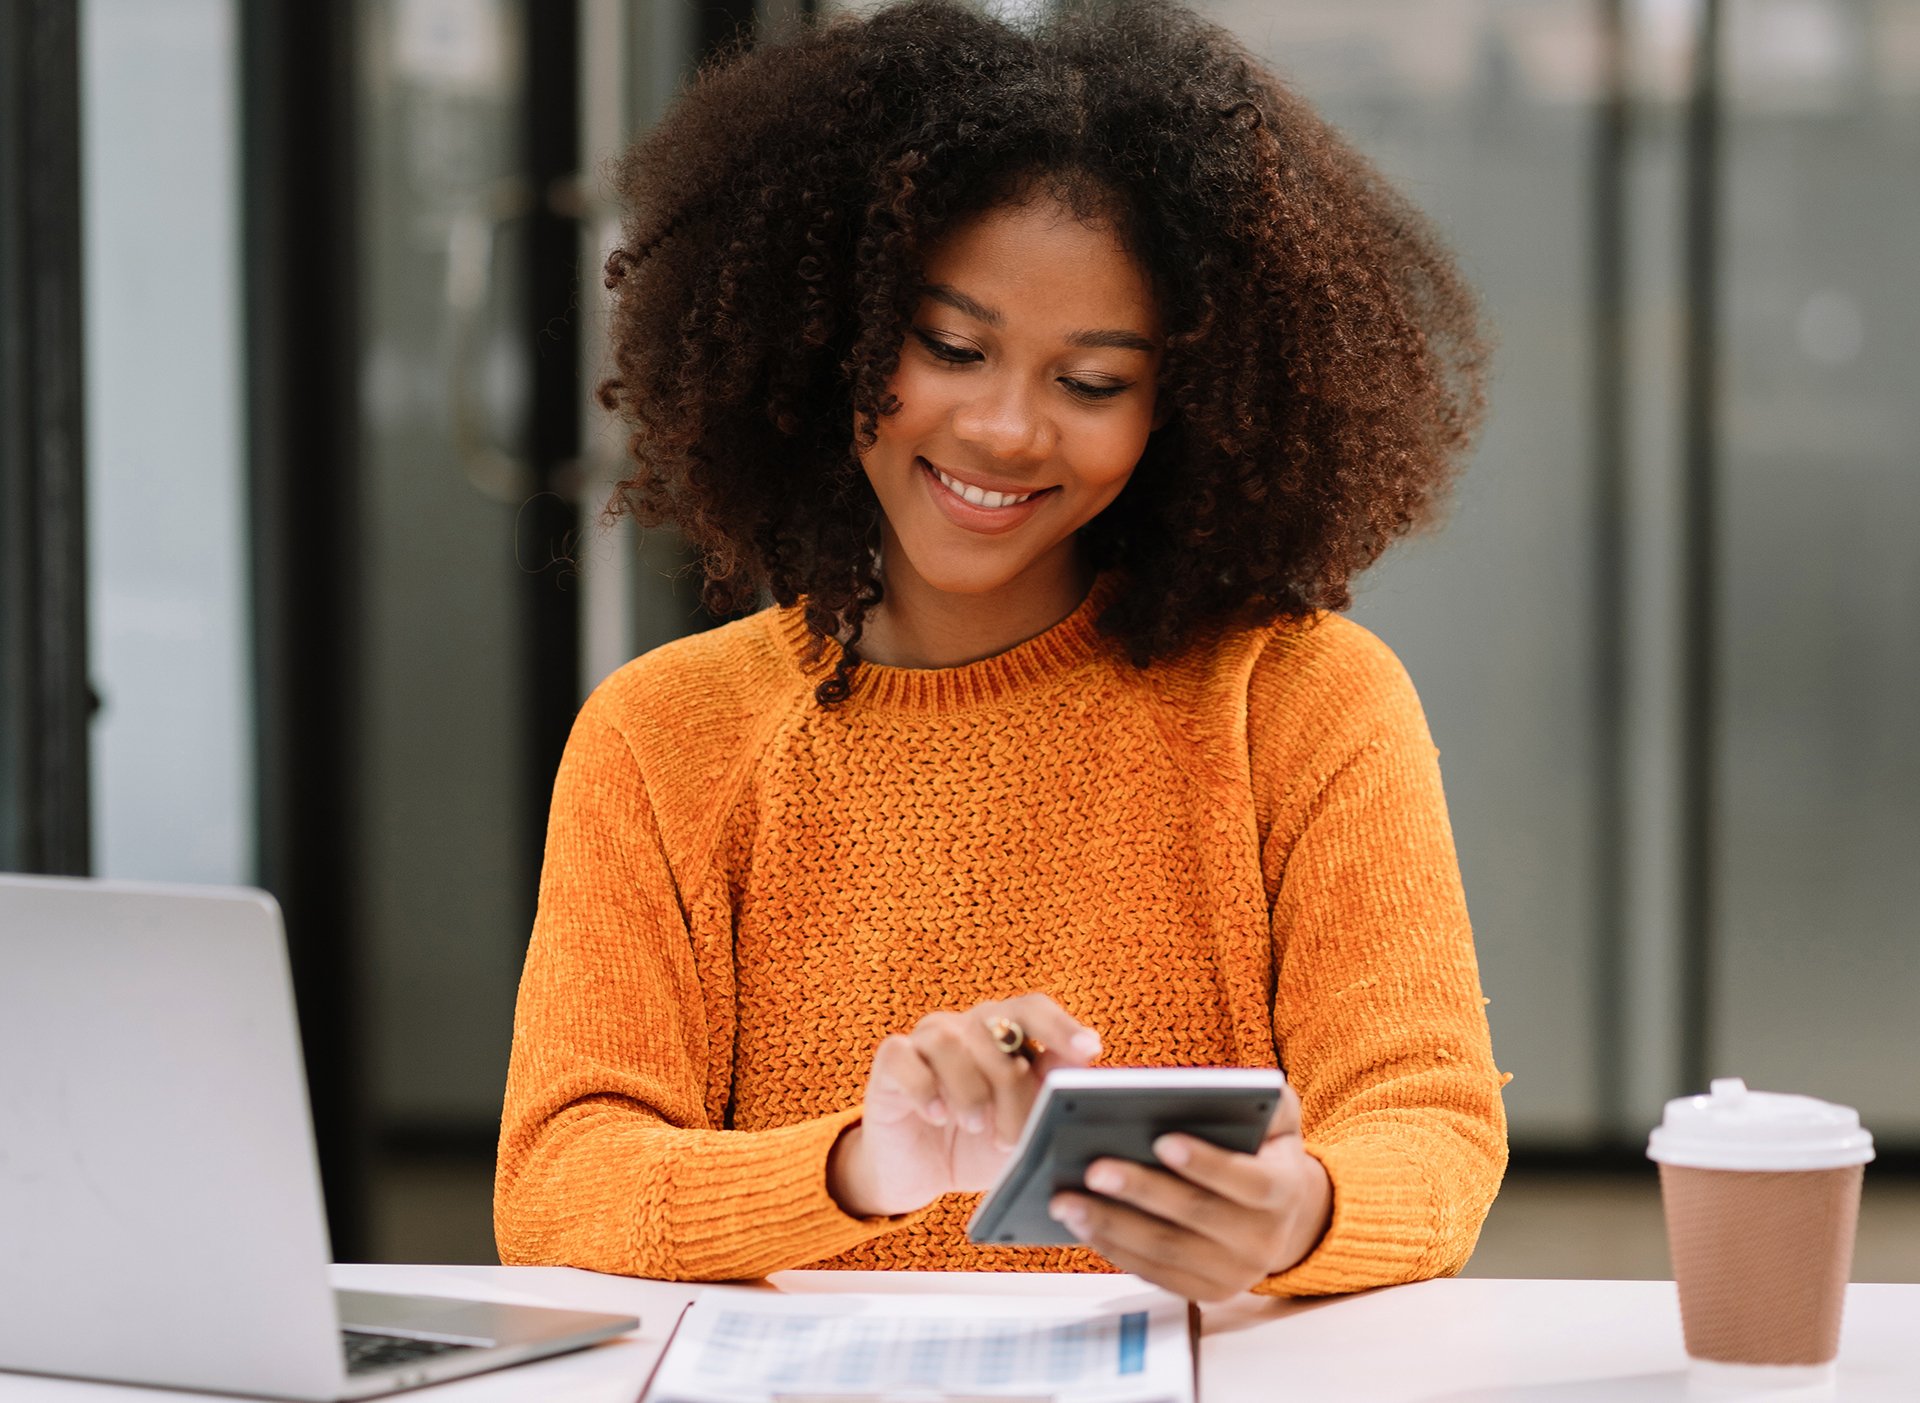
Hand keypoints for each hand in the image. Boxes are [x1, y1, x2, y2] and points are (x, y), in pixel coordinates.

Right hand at [828, 993, 1100, 1218]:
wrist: (920, 1173)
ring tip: (975, 1126)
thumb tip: (1087, 1082)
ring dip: (969, 1089)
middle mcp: (966, 1027)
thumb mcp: (1024, 1130)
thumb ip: (1052, 1101)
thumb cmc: (979, 1145)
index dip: (1061, 1026)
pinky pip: (904, 1057)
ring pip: (949, 1041)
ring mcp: (926, 1040)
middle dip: (1012, 1089)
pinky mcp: (891, 1062)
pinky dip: (923, 1088)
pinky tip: (936, 1116)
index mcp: (1004, 1034)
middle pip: (996, 1031)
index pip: (1033, 1010)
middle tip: (1013, 1139)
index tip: (1089, 1050)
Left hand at [1046, 1078, 1330, 1301]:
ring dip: (1112, 1225)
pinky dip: (1113, 1248)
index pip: (1249, 1181)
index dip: (1207, 1163)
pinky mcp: (1204, 1293)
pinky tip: (1079, 1224)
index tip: (1162, 1140)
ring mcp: (1233, 1274)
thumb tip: (1214, 1088)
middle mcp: (1263, 1241)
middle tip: (1092, 1168)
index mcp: (1283, 1192)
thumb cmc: (1264, 1149)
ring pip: (1166, 1251)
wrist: (1283, 1217)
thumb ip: (1260, 1096)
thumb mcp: (1275, 1116)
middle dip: (1140, 1191)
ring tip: (1065, 1200)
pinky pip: (1153, 1273)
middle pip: (1195, 1216)